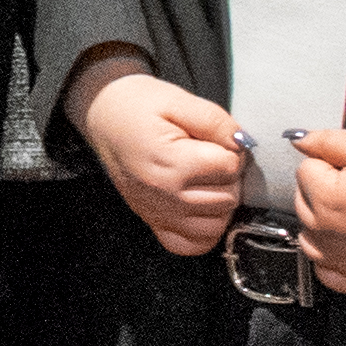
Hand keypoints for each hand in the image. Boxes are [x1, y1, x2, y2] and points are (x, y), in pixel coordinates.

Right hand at [70, 54, 241, 257]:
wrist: (103, 116)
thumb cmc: (138, 106)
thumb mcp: (178, 100)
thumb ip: (215, 121)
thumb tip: (243, 144)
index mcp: (171, 163)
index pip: (230, 167)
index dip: (231, 149)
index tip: (215, 139)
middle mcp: (165, 195)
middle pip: (228, 198)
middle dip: (228, 176)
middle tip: (211, 156)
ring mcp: (158, 213)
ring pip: (216, 225)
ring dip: (220, 204)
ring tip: (208, 180)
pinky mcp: (152, 221)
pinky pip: (190, 245)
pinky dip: (203, 232)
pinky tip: (201, 208)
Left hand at [289, 130, 345, 293]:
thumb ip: (328, 141)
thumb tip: (299, 140)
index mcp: (327, 198)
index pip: (305, 170)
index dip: (330, 163)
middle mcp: (326, 233)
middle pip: (303, 202)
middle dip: (323, 190)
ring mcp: (340, 260)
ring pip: (308, 237)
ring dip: (322, 223)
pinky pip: (325, 272)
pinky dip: (330, 259)